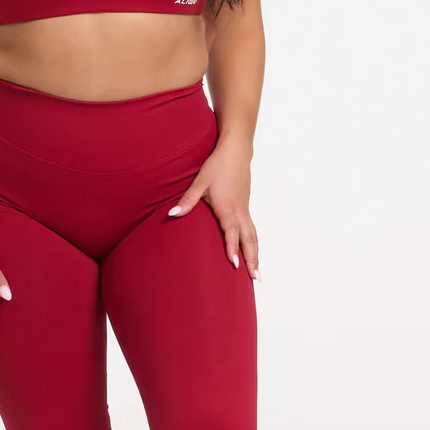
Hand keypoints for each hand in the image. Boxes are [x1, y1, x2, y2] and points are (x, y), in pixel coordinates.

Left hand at [168, 137, 261, 279]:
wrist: (236, 151)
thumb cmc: (217, 166)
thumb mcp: (200, 182)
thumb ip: (187, 200)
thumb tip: (172, 214)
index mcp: (227, 207)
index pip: (231, 232)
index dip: (233, 249)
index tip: (235, 265)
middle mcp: (239, 210)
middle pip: (249, 239)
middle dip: (252, 259)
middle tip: (256, 278)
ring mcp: (245, 208)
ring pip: (253, 235)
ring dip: (255, 254)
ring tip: (257, 273)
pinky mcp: (246, 206)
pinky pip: (252, 229)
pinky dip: (254, 243)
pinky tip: (252, 251)